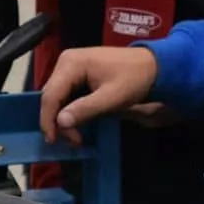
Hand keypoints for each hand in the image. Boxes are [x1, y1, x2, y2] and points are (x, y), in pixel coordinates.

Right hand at [39, 45, 161, 145]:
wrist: (155, 65)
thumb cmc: (135, 78)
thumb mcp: (112, 97)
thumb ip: (85, 109)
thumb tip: (60, 122)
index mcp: (71, 63)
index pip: (50, 95)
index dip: (48, 120)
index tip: (54, 140)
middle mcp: (66, 61)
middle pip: (51, 96)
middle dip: (57, 121)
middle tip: (73, 141)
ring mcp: (71, 66)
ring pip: (57, 97)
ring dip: (63, 118)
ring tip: (76, 136)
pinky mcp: (77, 73)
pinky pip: (66, 94)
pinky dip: (70, 110)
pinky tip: (77, 123)